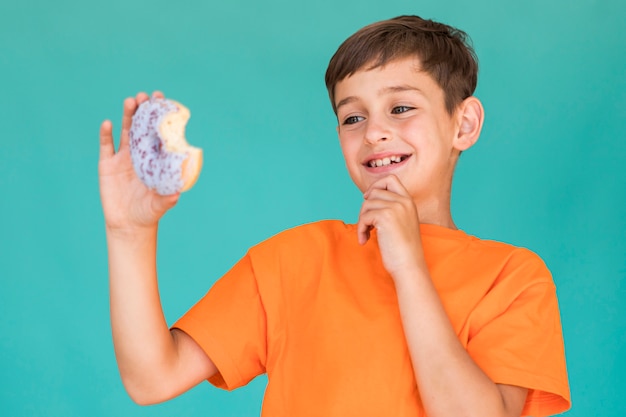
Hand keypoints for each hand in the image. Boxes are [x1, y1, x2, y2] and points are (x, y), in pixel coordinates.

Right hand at [99, 91, 179, 235]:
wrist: (128, 224)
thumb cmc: (149, 212)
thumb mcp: (160, 205)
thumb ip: (168, 198)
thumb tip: (177, 193)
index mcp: (155, 158)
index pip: (158, 132)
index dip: (160, 116)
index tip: (163, 100)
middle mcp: (139, 154)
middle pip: (140, 126)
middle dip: (143, 110)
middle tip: (145, 96)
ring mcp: (122, 158)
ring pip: (125, 131)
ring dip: (127, 115)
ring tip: (130, 101)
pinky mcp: (107, 165)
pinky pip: (106, 146)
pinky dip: (106, 134)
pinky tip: (108, 123)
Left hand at [357, 175, 424, 276]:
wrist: (409, 265)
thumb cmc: (403, 249)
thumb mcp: (401, 222)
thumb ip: (390, 208)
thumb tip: (367, 197)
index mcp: (409, 201)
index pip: (390, 179)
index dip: (375, 185)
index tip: (368, 198)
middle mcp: (403, 201)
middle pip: (374, 192)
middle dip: (365, 208)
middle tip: (366, 224)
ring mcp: (395, 207)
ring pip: (366, 205)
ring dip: (362, 221)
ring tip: (366, 234)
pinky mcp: (385, 217)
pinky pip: (364, 217)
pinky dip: (360, 229)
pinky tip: (364, 241)